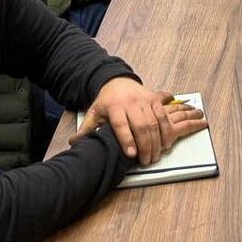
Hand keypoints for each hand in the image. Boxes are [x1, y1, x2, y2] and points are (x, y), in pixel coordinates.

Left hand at [69, 78, 207, 165]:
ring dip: (158, 141)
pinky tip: (166, 142)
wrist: (117, 80)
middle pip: (141, 125)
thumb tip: (74, 142)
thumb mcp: (94, 113)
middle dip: (146, 145)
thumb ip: (86, 129)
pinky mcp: (154, 99)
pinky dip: (167, 130)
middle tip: (146, 161)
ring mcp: (144, 100)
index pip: (121, 125)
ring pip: (155, 122)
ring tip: (156, 155)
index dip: (127, 140)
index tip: (131, 154)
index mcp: (114, 107)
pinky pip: (164, 115)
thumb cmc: (106, 100)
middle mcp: (131, 102)